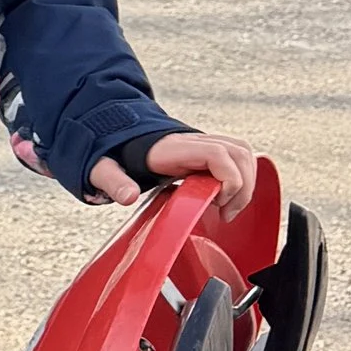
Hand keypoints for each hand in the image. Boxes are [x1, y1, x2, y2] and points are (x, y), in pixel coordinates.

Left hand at [88, 130, 256, 221]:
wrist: (114, 137)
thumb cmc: (112, 155)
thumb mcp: (104, 169)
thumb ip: (114, 181)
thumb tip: (128, 197)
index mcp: (172, 147)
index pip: (218, 153)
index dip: (229, 179)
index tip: (217, 204)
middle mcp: (192, 141)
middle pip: (238, 152)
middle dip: (242, 186)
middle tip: (225, 213)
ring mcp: (201, 143)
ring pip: (242, 153)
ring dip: (246, 182)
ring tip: (227, 208)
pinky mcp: (205, 150)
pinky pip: (236, 157)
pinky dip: (241, 177)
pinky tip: (225, 198)